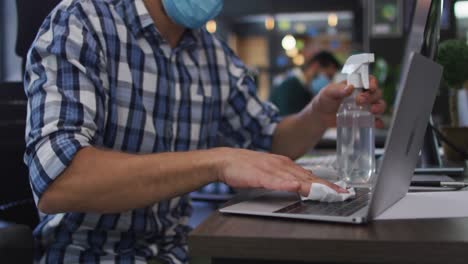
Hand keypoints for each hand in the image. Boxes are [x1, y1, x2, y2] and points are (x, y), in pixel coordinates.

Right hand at [213, 148, 346, 196]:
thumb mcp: (272, 169)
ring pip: (295, 179)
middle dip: (326, 187)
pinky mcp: (259, 176)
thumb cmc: (247, 166)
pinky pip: (275, 181)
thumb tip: (304, 181)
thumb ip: (287, 175)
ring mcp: (271, 170)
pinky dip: (286, 184)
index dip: (327, 185)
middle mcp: (282, 165)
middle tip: (342, 194)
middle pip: (308, 178)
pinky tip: (295, 187)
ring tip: (326, 192)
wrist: (226, 160)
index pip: (311, 176)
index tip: (341, 191)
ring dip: (312, 186)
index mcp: (286, 164)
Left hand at [310, 76, 386, 127]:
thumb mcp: (328, 92)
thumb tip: (349, 87)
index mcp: (356, 85)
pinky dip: (378, 122)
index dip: (373, 82)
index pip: (369, 80)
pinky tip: (376, 123)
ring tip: (372, 111)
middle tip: (360, 101)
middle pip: (376, 92)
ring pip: (379, 105)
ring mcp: (365, 107)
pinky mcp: (364, 119)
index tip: (370, 87)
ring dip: (379, 107)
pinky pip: (375, 120)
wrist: (321, 116)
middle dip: (372, 96)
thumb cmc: (325, 100)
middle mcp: (363, 95)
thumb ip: (337, 90)